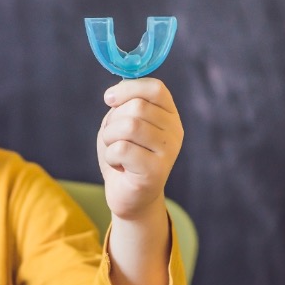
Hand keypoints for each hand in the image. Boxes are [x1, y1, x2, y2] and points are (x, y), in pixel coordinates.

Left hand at [97, 78, 183, 219]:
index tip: (109, 99)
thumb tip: (117, 91)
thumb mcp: (123, 123)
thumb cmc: (124, 155)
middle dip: (113, 120)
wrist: (128, 196)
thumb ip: (125, 104)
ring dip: (110, 137)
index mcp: (169, 115)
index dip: (128, 88)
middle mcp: (175, 131)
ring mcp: (169, 152)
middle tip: (113, 138)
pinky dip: (111, 155)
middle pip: (137, 106)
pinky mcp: (156, 171)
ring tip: (115, 150)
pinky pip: (122, 149)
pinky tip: (119, 166)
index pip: (155, 88)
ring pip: (129, 125)